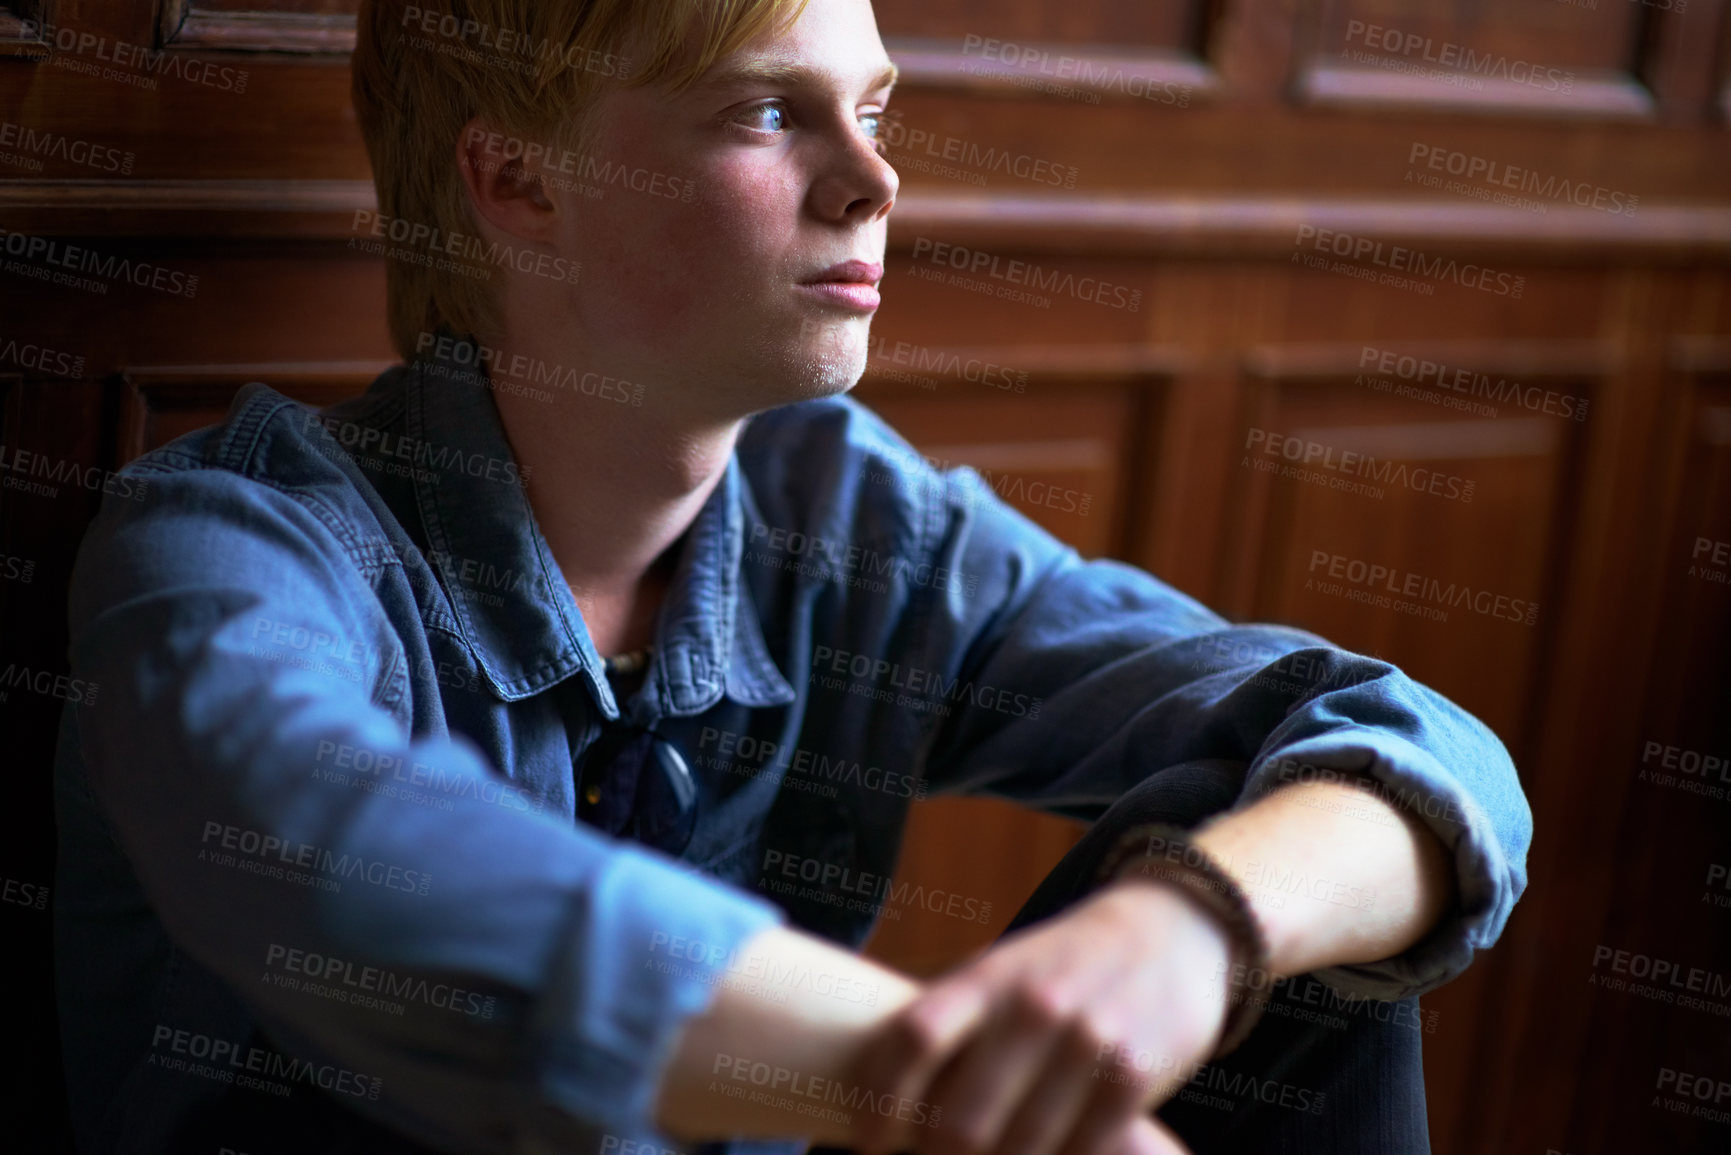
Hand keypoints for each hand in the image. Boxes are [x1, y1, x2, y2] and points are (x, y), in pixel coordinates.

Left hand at [843, 879, 1232, 1154]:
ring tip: (995, 1153)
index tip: (872, 1135)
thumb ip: (954, 1025)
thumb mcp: (1002, 973)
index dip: (880, 1098)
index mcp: (987, 978)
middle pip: (959, 1120)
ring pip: (1017, 1150)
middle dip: (939, 1153)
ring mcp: (1086, 1043)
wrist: (1169, 933)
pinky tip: (1046, 1153)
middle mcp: (1033, 1007)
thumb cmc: (1063, 967)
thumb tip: (884, 1099)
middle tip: (938, 1152)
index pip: (913, 1038)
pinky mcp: (1133, 1077)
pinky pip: (1077, 1154)